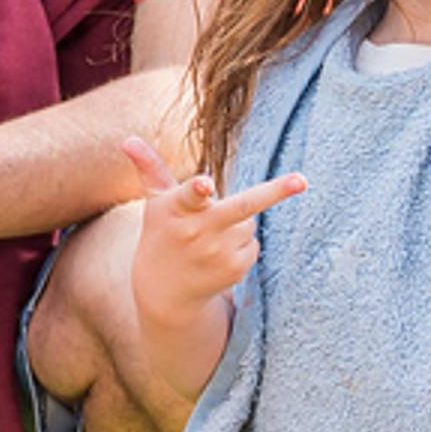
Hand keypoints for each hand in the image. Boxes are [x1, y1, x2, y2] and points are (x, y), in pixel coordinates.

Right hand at [122, 136, 304, 317]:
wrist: (164, 292)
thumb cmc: (161, 235)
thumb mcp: (154, 203)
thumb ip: (150, 169)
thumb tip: (128, 139)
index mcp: (176, 208)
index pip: (189, 195)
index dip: (198, 189)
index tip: (205, 185)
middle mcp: (197, 231)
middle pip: (241, 207)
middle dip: (274, 192)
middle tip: (302, 180)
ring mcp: (217, 253)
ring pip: (249, 220)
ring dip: (237, 223)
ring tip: (209, 238)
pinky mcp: (234, 269)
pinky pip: (253, 242)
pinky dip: (241, 244)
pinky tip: (218, 255)